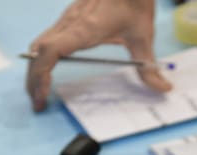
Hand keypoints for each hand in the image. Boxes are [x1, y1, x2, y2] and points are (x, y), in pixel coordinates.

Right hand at [26, 0, 171, 111]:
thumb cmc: (133, 2)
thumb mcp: (143, 36)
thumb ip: (149, 66)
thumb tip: (163, 88)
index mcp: (84, 28)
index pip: (51, 50)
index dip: (41, 72)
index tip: (44, 93)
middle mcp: (69, 23)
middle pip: (38, 52)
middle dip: (33, 79)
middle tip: (39, 104)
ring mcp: (66, 20)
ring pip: (38, 46)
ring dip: (35, 70)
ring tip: (40, 93)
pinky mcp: (68, 20)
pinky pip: (45, 40)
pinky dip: (41, 59)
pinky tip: (48, 73)